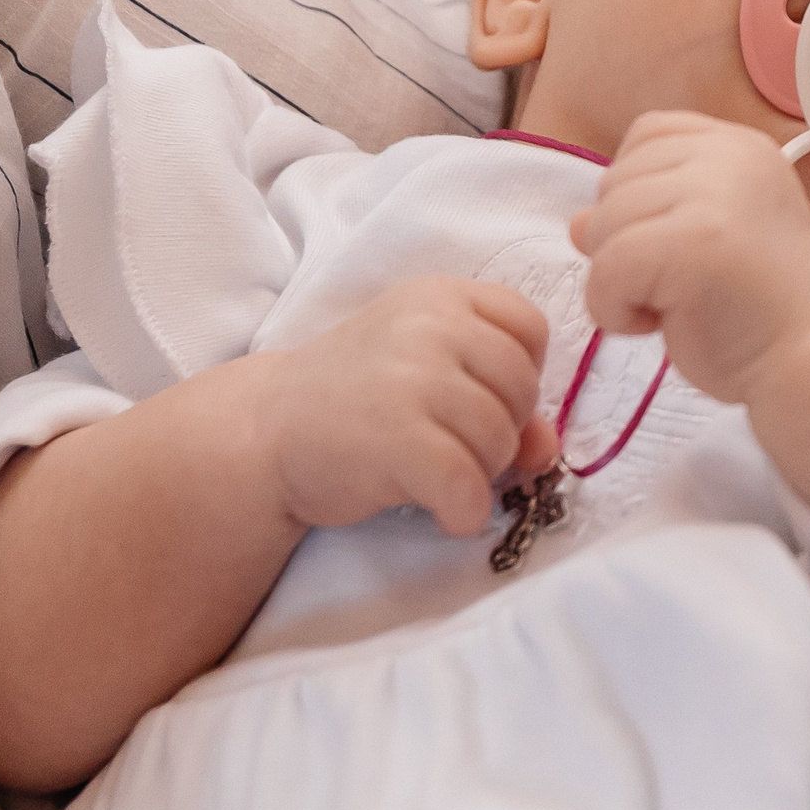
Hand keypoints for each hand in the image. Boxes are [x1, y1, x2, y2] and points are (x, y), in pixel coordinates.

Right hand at [251, 277, 556, 536]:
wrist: (263, 433)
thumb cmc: (355, 401)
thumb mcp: (427, 376)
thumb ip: (495, 398)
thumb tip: (546, 448)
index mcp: (440, 296)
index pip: (530, 327)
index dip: (522, 374)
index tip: (480, 398)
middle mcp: (429, 326)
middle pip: (521, 386)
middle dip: (503, 430)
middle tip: (458, 446)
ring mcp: (410, 378)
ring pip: (500, 438)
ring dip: (483, 472)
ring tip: (442, 474)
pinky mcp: (395, 438)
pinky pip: (466, 483)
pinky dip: (466, 511)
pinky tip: (444, 512)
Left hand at [570, 111, 809, 404]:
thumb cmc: (762, 304)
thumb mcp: (706, 239)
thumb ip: (650, 214)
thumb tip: (578, 224)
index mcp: (738, 144)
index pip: (647, 134)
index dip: (638, 191)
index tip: (674, 241)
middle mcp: (728, 156)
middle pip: (615, 181)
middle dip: (623, 241)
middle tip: (676, 284)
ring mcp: (713, 195)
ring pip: (602, 225)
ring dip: (617, 280)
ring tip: (669, 304)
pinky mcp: (693, 243)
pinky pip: (606, 270)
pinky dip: (613, 309)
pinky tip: (656, 324)